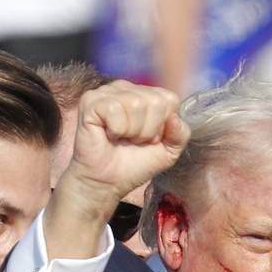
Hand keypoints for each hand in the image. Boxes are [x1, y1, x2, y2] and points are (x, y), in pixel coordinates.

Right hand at [46, 81, 187, 258]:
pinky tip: (108, 134)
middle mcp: (126, 88)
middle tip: (133, 141)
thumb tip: (175, 119)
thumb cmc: (133, 165)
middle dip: (148, 130)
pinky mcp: (90, 101)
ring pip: (136, 104)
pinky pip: (115, 109)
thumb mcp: (167, 152)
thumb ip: (180, 135)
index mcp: (144, 94)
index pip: (169, 99)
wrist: (106, 183)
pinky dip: (116, 129)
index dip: (162, 125)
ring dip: (132, 131)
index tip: (149, 139)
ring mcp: (107, 92)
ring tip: (121, 139)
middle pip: (155, 101)